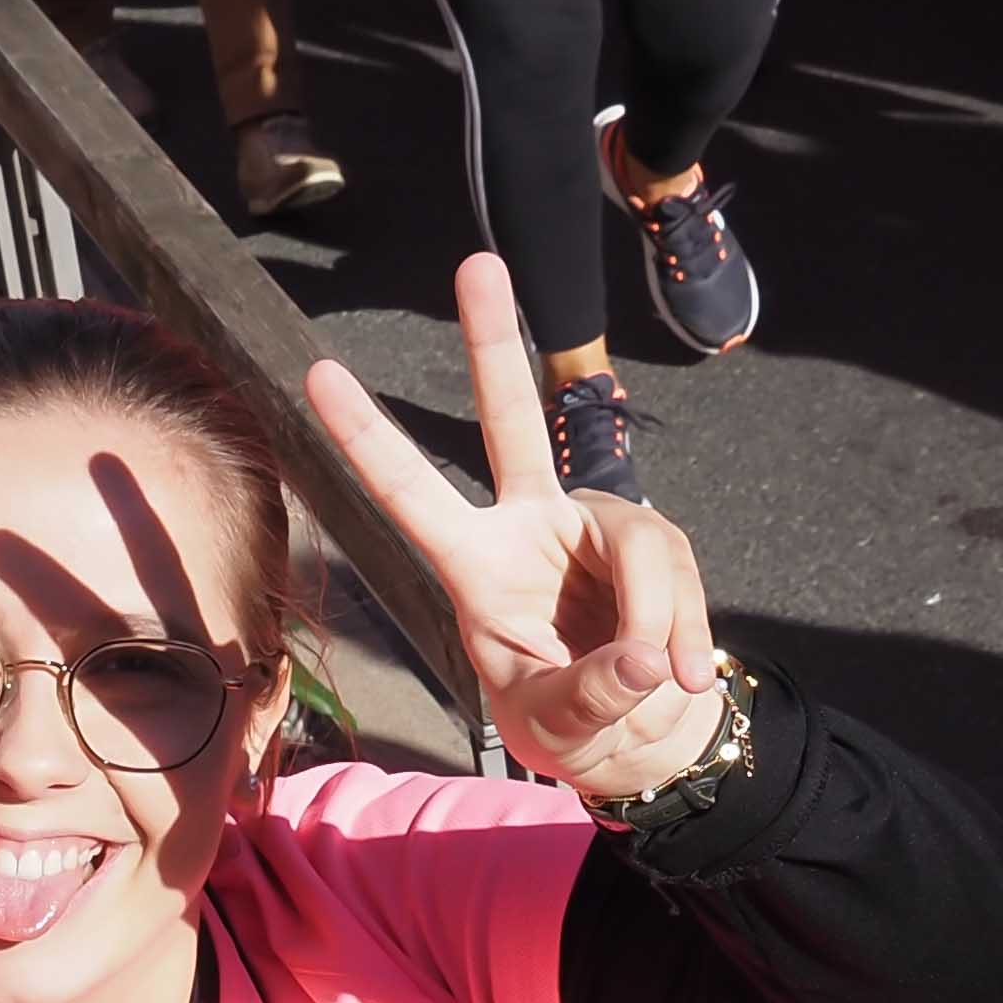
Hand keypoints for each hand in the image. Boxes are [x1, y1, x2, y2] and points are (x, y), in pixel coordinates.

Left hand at [303, 256, 732, 801]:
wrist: (639, 739)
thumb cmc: (572, 727)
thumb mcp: (562, 730)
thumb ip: (592, 696)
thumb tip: (644, 658)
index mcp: (473, 566)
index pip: (410, 493)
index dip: (366, 437)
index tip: (315, 372)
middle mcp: (530, 525)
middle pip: (511, 422)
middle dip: (493, 343)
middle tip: (477, 263)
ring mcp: (596, 527)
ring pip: (641, 544)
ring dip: (659, 621)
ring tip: (664, 687)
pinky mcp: (653, 543)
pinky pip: (678, 576)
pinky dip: (687, 635)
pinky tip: (685, 679)